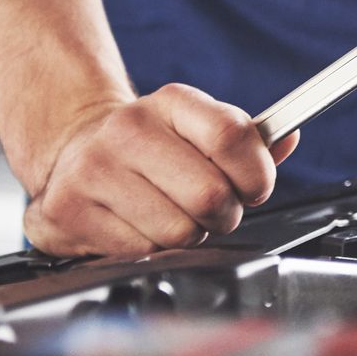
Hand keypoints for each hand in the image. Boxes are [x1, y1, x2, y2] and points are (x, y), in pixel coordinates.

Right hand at [21, 84, 298, 256]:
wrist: (76, 151)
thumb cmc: (153, 147)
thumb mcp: (199, 128)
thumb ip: (248, 140)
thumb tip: (288, 139)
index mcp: (171, 102)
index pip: (232, 136)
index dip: (257, 174)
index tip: (254, 187)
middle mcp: (129, 129)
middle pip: (211, 196)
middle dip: (222, 214)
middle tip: (209, 209)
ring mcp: (94, 168)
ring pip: (178, 233)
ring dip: (186, 236)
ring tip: (168, 214)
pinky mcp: (68, 209)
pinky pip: (142, 253)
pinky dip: (150, 249)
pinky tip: (136, 225)